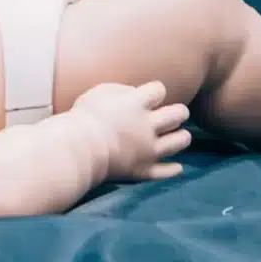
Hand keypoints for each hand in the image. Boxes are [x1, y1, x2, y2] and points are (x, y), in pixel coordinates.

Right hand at [72, 79, 192, 183]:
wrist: (78, 150)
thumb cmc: (84, 118)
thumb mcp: (100, 92)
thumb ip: (122, 90)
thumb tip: (137, 94)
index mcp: (136, 104)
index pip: (159, 90)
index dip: (156, 91)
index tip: (149, 96)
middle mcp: (147, 126)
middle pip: (177, 114)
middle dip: (180, 112)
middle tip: (177, 114)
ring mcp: (148, 150)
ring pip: (178, 142)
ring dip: (182, 137)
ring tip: (181, 135)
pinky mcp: (143, 170)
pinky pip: (166, 172)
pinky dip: (173, 169)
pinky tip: (177, 166)